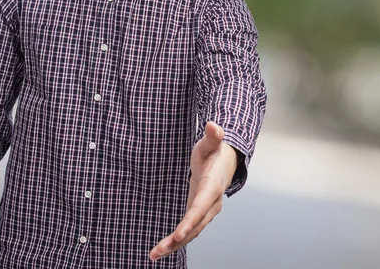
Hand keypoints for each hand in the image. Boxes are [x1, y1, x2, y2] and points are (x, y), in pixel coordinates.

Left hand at [149, 121, 236, 260]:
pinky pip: (188, 231)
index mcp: (212, 188)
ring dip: (174, 245)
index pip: (200, 207)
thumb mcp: (210, 143)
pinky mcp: (198, 215)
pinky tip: (162, 249)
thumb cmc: (214, 152)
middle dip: (177, 240)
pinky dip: (177, 241)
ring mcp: (205, 211)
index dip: (189, 221)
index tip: (178, 234)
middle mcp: (211, 204)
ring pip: (191, 232)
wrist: (225, 163)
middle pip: (194, 226)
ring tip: (154, 254)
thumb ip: (212, 136)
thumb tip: (212, 125)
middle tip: (157, 251)